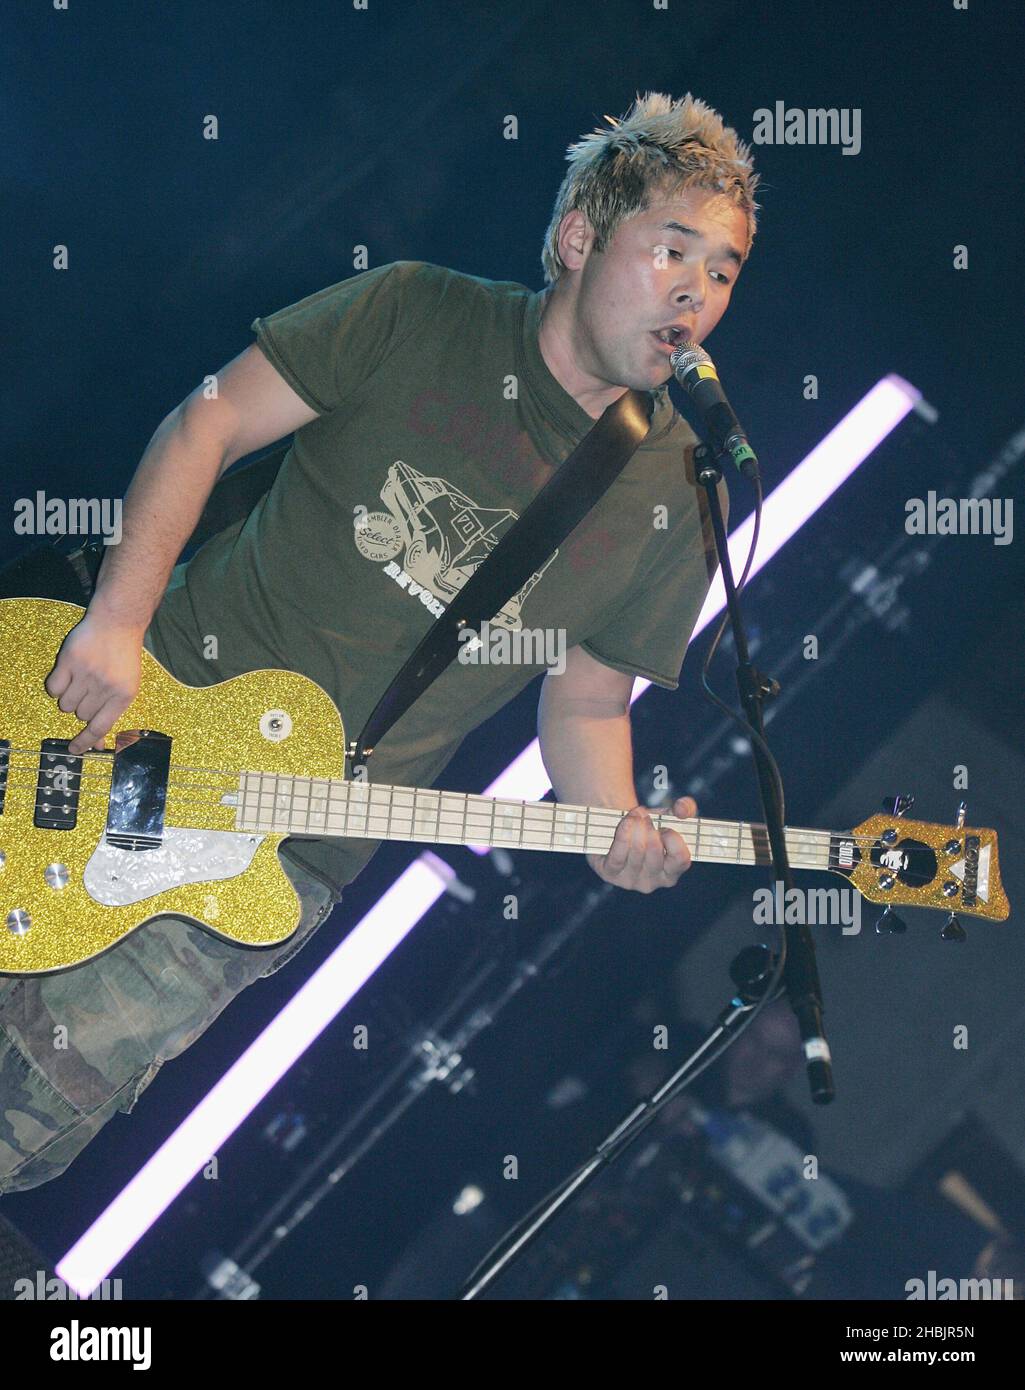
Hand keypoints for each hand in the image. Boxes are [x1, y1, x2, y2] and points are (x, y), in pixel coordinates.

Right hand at [45, 611, 145, 754]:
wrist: (118, 623)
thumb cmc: (122, 657)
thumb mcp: (126, 687)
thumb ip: (110, 714)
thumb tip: (97, 744)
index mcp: (123, 696)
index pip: (100, 727)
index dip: (85, 741)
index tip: (74, 750)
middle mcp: (105, 687)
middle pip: (80, 715)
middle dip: (82, 706)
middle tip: (90, 688)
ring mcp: (86, 674)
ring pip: (65, 704)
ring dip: (69, 696)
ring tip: (81, 679)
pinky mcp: (69, 661)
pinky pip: (53, 688)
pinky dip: (57, 685)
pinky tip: (68, 673)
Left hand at [586, 796, 696, 893]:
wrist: (620, 826)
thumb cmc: (650, 825)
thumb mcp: (671, 815)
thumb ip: (685, 808)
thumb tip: (681, 809)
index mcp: (672, 873)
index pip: (680, 860)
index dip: (674, 840)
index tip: (666, 826)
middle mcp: (653, 881)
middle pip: (655, 854)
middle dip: (651, 829)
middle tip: (646, 817)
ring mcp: (630, 880)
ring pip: (636, 852)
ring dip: (636, 827)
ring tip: (636, 815)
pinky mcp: (610, 874)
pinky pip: (618, 855)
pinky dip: (623, 835)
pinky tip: (627, 822)